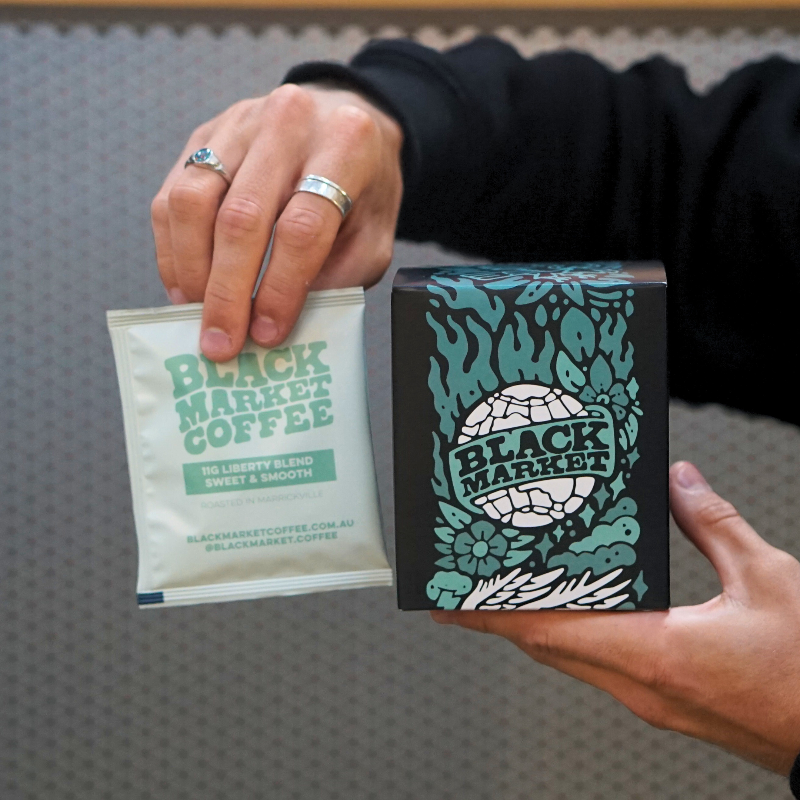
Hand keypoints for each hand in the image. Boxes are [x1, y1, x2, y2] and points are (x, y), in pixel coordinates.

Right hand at [151, 83, 403, 360]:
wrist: (340, 119)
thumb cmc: (360, 188)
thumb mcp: (373, 236)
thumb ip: (338, 278)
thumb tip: (282, 326)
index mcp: (344, 145)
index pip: (301, 227)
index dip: (280, 289)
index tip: (267, 334)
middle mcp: (288, 123)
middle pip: (241, 218)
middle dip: (227, 292)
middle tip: (220, 342)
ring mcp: (238, 124)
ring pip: (192, 202)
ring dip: (191, 271)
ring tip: (198, 314)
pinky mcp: (203, 135)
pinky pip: (171, 196)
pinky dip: (172, 250)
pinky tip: (185, 285)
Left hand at [433, 461, 799, 774]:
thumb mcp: (769, 580)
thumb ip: (714, 525)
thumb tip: (680, 483)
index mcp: (658, 655)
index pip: (550, 630)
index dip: (494, 614)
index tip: (452, 603)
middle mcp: (643, 685)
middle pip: (549, 646)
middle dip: (500, 618)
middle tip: (464, 593)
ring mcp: (651, 700)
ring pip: (571, 660)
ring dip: (533, 628)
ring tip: (505, 597)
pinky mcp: (665, 702)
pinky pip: (598, 667)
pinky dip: (571, 639)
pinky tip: (571, 618)